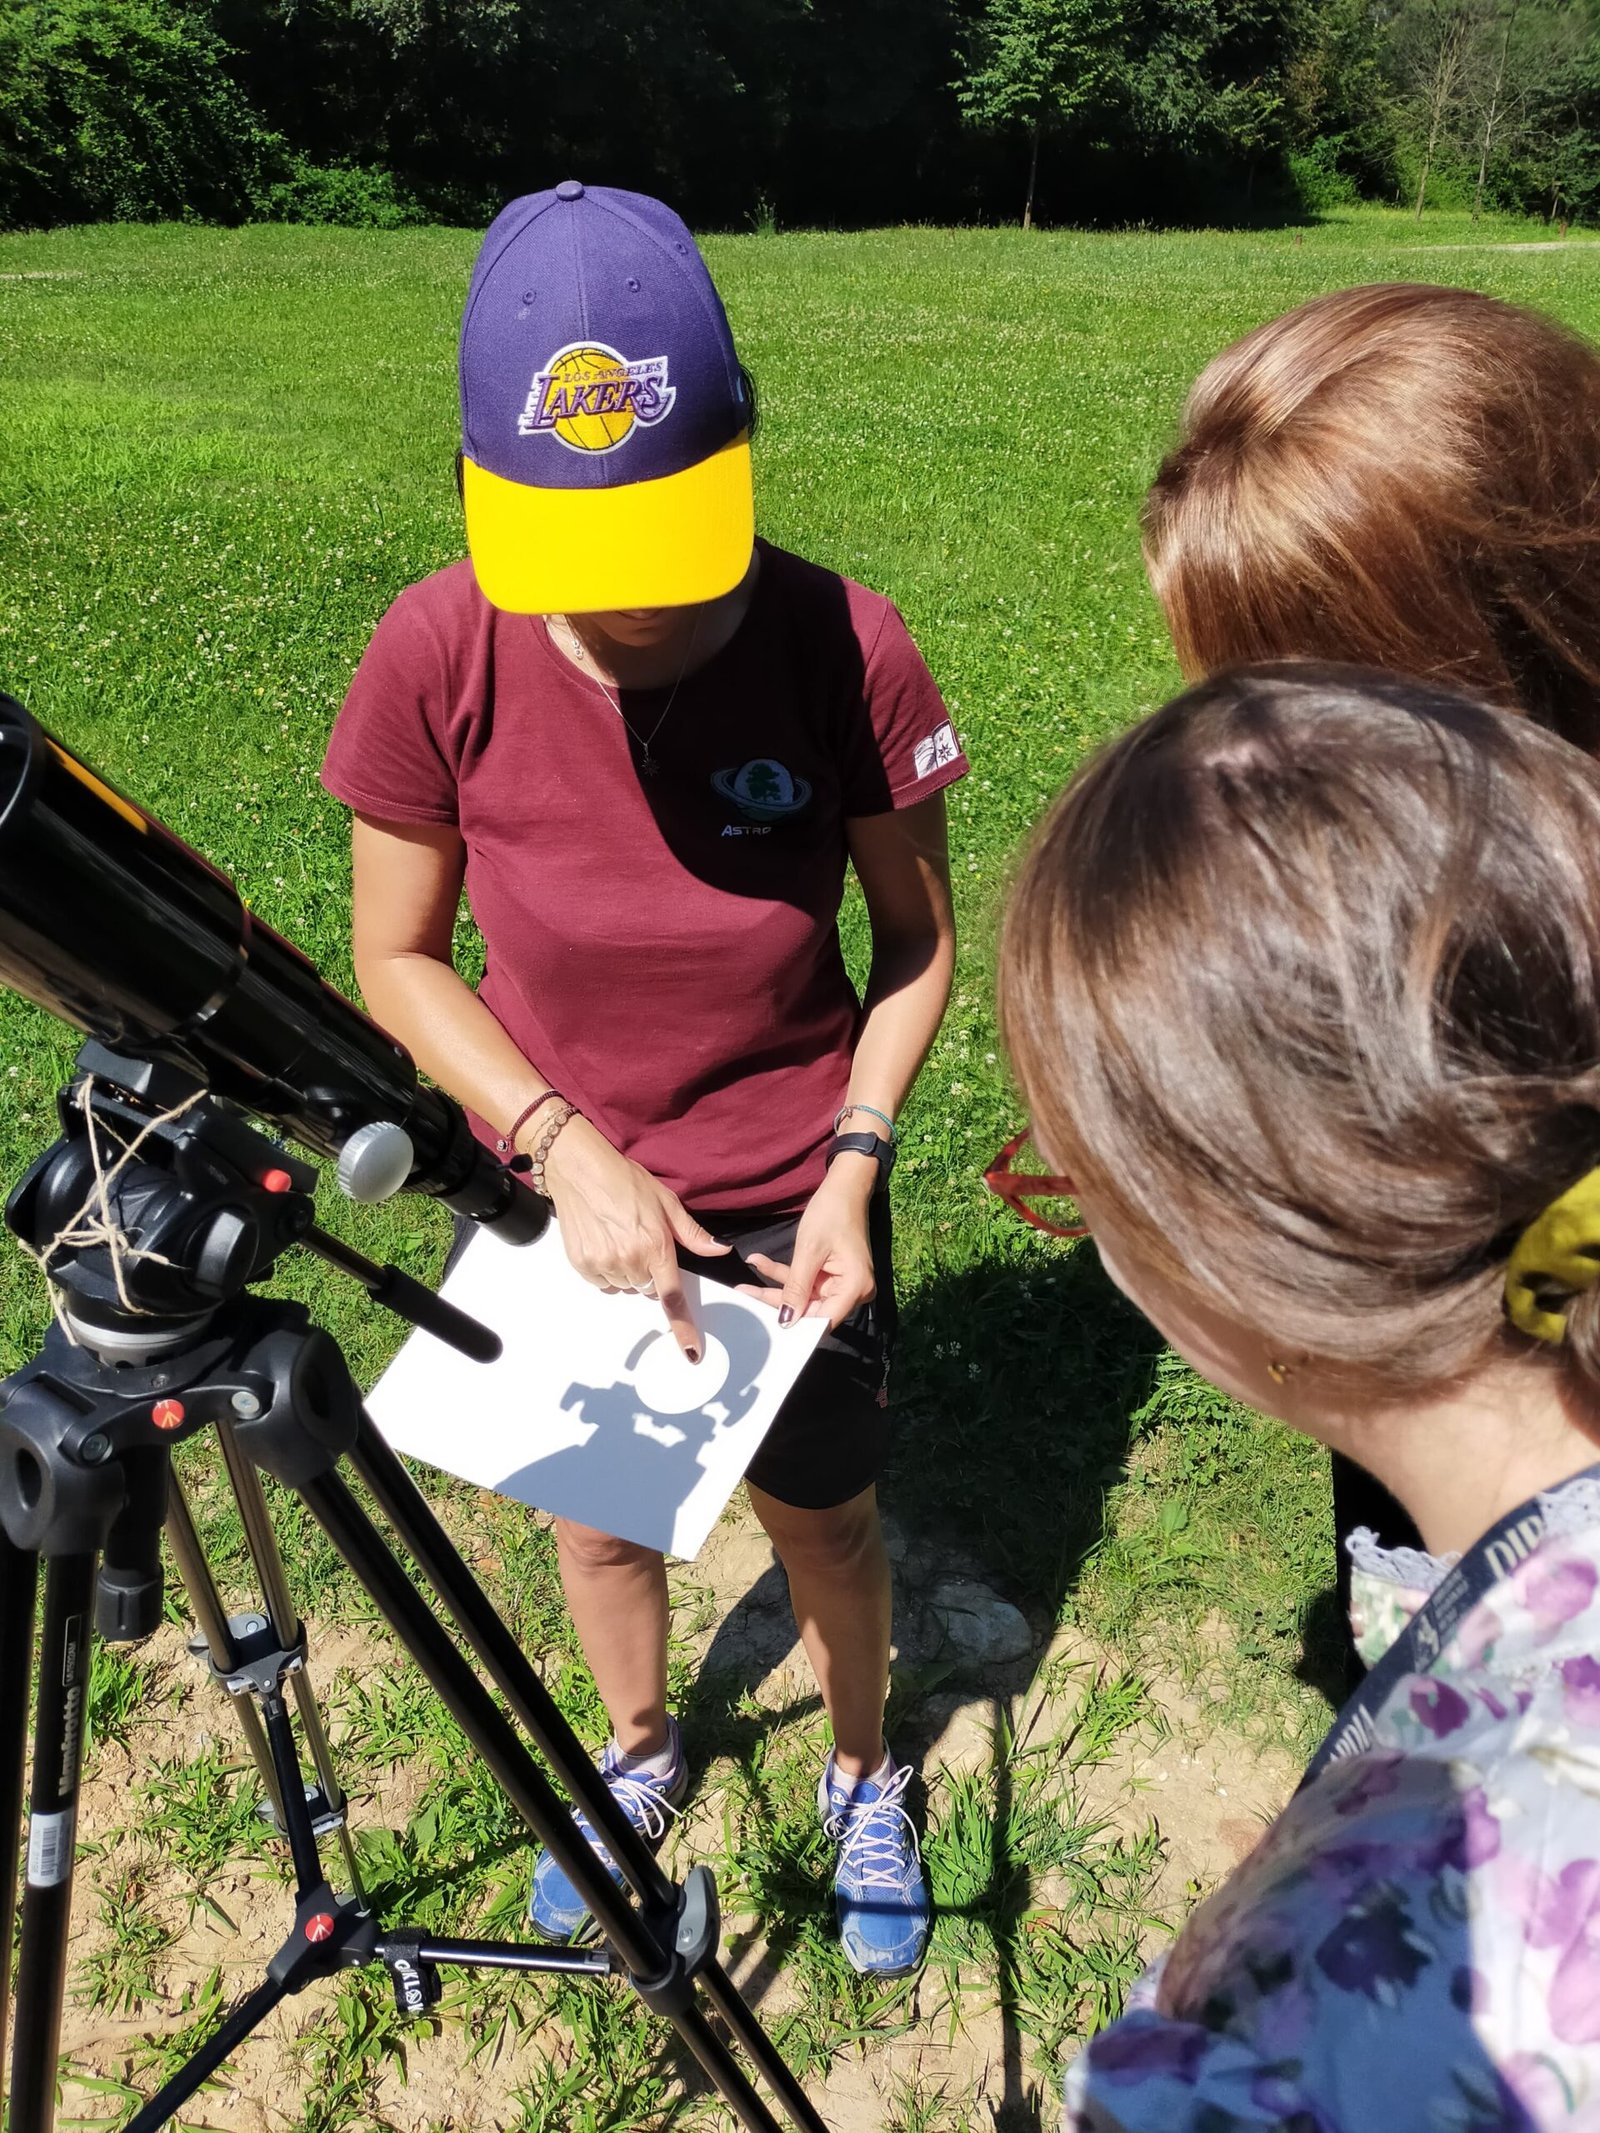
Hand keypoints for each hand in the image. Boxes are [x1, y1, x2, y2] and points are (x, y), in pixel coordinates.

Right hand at [537, 1115, 729, 1358]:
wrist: (580, 1169)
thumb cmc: (626, 1181)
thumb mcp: (666, 1202)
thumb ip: (693, 1234)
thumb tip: (719, 1251)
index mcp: (656, 1246)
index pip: (672, 1297)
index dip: (683, 1327)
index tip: (690, 1352)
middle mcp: (630, 1260)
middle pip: (648, 1289)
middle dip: (651, 1272)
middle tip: (642, 1242)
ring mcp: (603, 1264)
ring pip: (625, 1287)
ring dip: (627, 1271)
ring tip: (620, 1238)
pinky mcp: (582, 1264)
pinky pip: (602, 1282)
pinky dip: (606, 1270)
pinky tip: (604, 1242)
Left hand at [738, 1157, 877, 1331]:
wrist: (844, 1187)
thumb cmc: (831, 1213)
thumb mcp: (809, 1250)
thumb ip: (796, 1288)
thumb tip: (786, 1321)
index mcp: (855, 1288)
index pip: (823, 1320)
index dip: (796, 1325)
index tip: (766, 1327)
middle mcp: (853, 1291)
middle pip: (811, 1310)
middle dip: (778, 1303)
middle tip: (746, 1297)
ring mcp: (841, 1283)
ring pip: (803, 1296)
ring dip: (776, 1287)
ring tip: (744, 1284)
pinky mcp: (830, 1275)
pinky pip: (806, 1282)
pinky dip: (784, 1274)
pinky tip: (760, 1262)